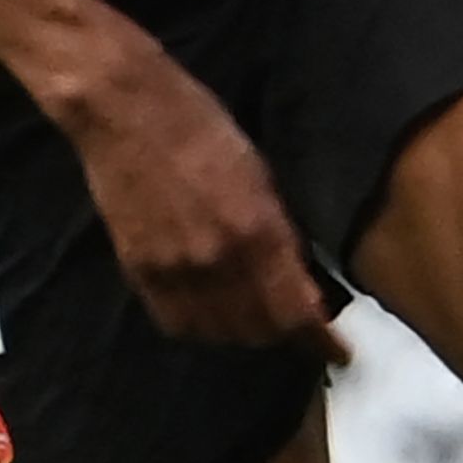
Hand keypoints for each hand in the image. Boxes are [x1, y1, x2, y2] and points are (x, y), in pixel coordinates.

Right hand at [56, 41, 325, 343]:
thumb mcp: (260, 173)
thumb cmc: (201, 126)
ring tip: (255, 319)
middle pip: (259, 330)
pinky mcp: (139, 271)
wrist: (124, 111)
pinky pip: (176, 323)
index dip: (320, 339)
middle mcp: (217, 261)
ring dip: (243, 333)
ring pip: (218, 333)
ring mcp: (174, 271)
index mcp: (256, 230)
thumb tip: (299, 277)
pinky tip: (211, 313)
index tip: (338, 351)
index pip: (295, 311)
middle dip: (284, 333)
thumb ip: (279, 231)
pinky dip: (201, 327)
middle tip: (296, 323)